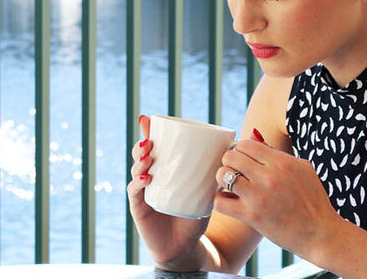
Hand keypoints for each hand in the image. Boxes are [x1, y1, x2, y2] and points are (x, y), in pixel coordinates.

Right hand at [127, 115, 208, 269]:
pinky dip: (138, 183)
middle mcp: (149, 178)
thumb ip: (213, 177)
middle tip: (149, 140)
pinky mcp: (138, 207)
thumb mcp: (204, 194)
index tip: (148, 120)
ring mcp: (142, 192)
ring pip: (135, 170)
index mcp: (162, 171)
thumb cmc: (193, 217)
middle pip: (140, 156)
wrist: (184, 247)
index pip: (153, 148)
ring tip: (148, 156)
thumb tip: (232, 156)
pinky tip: (146, 178)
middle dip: (142, 144)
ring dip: (139, 161)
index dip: (147, 133)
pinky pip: (134, 192)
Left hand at [212, 138, 340, 258]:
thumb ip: (276, 151)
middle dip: (229, 162)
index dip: (240, 150)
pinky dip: (220, 200)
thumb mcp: (303, 168)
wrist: (321, 234)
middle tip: (235, 172)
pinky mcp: (252, 216)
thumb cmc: (313, 200)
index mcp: (281, 162)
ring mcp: (259, 196)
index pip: (245, 144)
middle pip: (230, 156)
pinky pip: (220, 202)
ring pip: (222, 175)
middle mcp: (269, 176)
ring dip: (222, 179)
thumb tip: (252, 133)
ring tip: (230, 185)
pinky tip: (230, 201)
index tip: (243, 159)